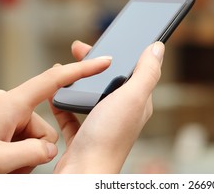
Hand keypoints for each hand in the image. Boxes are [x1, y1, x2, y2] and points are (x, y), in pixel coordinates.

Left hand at [0, 56, 110, 172]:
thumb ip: (33, 155)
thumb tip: (49, 150)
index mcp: (11, 104)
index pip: (55, 80)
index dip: (82, 69)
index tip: (103, 61)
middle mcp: (8, 103)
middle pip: (43, 127)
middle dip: (33, 150)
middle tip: (9, 166)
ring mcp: (1, 112)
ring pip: (31, 135)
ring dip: (20, 156)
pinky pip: (17, 136)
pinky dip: (13, 152)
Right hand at [51, 40, 164, 172]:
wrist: (83, 174)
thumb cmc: (108, 137)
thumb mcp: (132, 97)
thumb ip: (146, 73)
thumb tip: (158, 48)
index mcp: (137, 101)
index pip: (134, 70)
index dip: (123, 52)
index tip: (107, 38)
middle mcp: (122, 112)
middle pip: (110, 79)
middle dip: (95, 62)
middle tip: (78, 49)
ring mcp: (102, 123)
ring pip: (91, 94)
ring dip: (79, 79)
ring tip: (65, 69)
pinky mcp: (84, 134)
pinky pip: (72, 113)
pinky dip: (64, 101)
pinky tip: (55, 94)